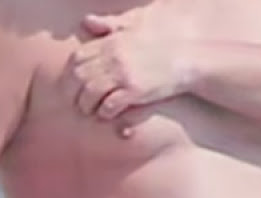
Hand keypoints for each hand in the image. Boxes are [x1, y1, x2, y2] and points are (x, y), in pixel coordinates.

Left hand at [63, 4, 194, 119]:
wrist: (190, 56)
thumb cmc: (164, 40)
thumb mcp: (136, 24)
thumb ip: (110, 24)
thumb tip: (87, 21)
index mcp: (112, 41)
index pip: (77, 57)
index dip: (70, 74)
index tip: (72, 85)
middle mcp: (114, 57)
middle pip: (79, 76)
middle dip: (73, 93)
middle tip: (77, 103)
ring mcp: (124, 74)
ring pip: (90, 93)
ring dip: (87, 106)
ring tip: (90, 111)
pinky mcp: (135, 90)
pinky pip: (109, 106)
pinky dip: (105, 113)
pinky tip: (108, 115)